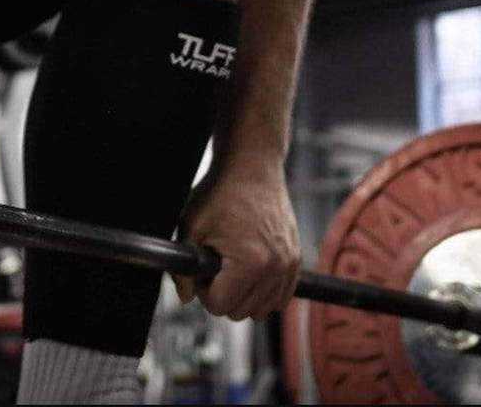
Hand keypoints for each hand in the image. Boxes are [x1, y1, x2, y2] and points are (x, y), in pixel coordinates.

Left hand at [172, 155, 299, 319]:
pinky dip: (264, 292)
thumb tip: (185, 296)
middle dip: (223, 294)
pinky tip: (249, 272)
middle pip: (241, 312)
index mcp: (249, 262)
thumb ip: (184, 268)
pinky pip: (280, 297)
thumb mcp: (192, 226)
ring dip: (244, 296)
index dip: (204, 290)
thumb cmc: (222, 191)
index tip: (203, 270)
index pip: (220, 306)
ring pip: (262, 309)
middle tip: (215, 266)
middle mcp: (275, 267)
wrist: (252, 167)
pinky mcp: (296, 259)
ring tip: (232, 267)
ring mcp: (289, 263)